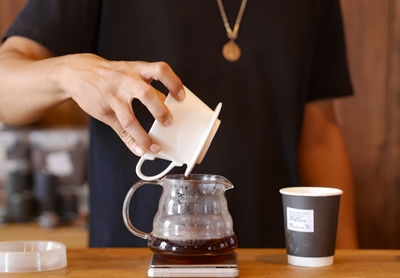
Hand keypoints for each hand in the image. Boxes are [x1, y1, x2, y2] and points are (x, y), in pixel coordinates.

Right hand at [57, 53, 184, 155]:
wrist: (77, 73)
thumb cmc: (112, 75)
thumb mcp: (129, 72)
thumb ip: (147, 85)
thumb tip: (169, 104)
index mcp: (137, 69)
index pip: (160, 70)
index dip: (173, 83)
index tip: (181, 97)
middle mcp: (126, 81)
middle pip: (146, 94)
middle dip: (160, 110)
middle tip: (169, 122)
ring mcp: (114, 96)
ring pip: (130, 118)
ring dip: (144, 136)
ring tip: (155, 147)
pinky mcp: (104, 111)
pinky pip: (120, 129)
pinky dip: (131, 142)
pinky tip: (140, 149)